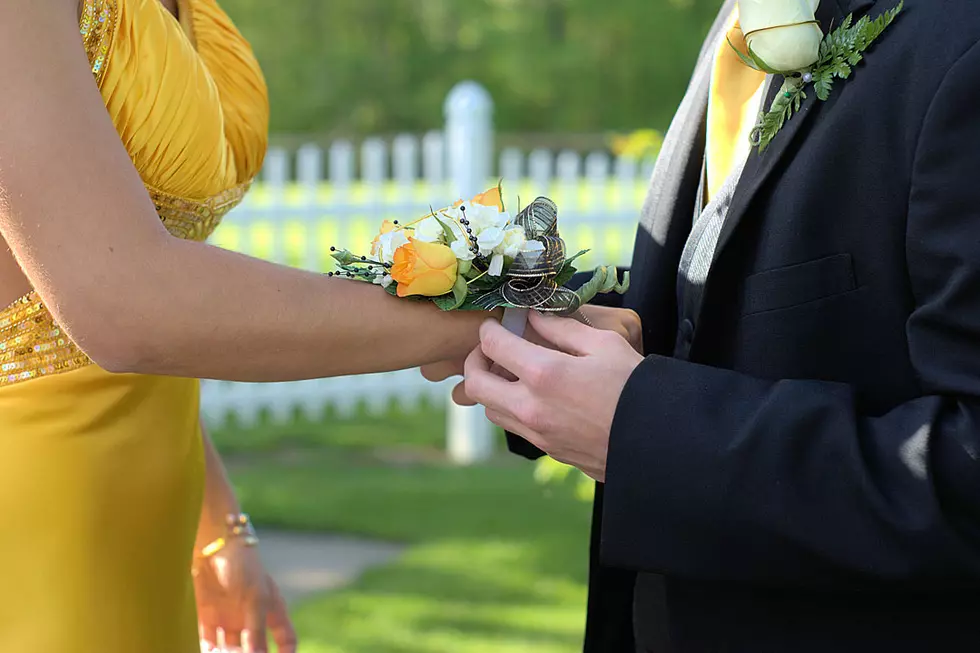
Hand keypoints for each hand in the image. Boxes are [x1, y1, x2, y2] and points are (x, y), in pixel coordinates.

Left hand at [194, 539, 296, 652]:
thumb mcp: (255, 599)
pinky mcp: (206, 615)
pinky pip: (207, 641)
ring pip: (228, 648)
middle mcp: (250, 616)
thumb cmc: (243, 565)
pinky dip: (207, 649)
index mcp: (271, 609)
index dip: (286, 652)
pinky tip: (207, 652)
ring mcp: (228, 616)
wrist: (212, 543)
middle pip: (253, 649)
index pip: (285, 637)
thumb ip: (256, 632)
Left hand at [463, 311, 643, 481]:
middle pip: (475, 383)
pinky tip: (533, 395)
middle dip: (475, 360)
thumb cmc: (635, 386)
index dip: (489, 329)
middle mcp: (531, 407)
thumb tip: (535, 317)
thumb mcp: (605, 344)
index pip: (493, 345)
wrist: (658, 441)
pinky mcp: (547, 449)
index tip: (496, 323)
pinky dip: (511, 407)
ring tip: (511, 372)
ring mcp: (537, 433)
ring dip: (491, 388)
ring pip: (490, 410)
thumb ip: (563, 328)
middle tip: (491, 349)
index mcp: (543, 374)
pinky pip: (514, 426)